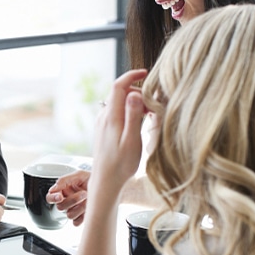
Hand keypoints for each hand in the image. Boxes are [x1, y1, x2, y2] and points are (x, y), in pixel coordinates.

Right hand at [46, 170, 89, 226]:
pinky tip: (88, 208)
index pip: (50, 197)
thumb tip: (55, 186)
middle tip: (83, 193)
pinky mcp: (80, 217)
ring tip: (88, 199)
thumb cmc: (92, 180)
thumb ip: (65, 179)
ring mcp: (73, 210)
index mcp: (63, 190)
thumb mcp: (79, 174)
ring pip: (69, 215)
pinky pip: (76, 222)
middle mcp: (66, 201)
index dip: (53, 198)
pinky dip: (82, 216)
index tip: (60, 196)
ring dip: (79, 207)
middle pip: (60, 207)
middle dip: (72, 200)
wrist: (106, 187)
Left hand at [89, 69, 147, 197]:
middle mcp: (104, 116)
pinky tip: (137, 124)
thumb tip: (134, 94)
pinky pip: (116, 112)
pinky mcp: (103, 129)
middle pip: (120, 93)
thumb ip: (133, 116)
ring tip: (147, 117)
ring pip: (118, 103)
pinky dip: (128, 111)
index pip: (118, 86)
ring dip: (134, 103)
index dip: (131, 75)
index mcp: (111, 117)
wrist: (105, 181)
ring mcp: (102, 122)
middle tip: (152, 107)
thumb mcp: (132, 140)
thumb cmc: (121, 164)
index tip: (144, 72)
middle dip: (137, 92)